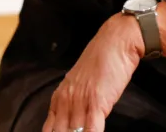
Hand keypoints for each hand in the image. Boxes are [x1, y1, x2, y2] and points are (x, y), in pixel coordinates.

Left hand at [43, 15, 142, 131]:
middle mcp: (67, 100)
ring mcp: (80, 101)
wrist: (115, 43)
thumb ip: (74, 101)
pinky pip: (92, 128)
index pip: (49, 127)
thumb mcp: (80, 83)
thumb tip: (73, 121)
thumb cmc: (101, 61)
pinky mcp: (97, 102)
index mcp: (60, 96)